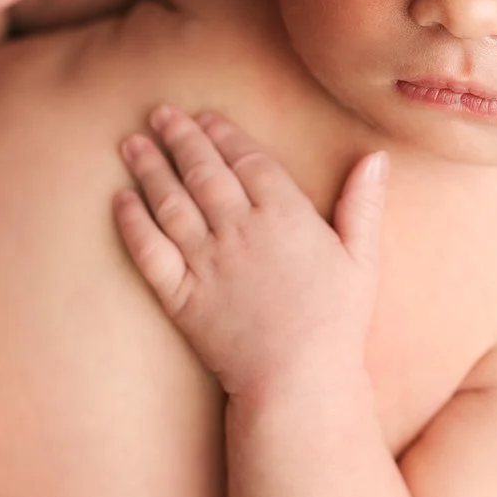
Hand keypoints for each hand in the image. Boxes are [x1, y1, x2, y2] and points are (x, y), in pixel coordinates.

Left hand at [112, 105, 387, 397]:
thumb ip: (363, 205)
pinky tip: (120, 201)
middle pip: (204, 171)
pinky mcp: (182, 296)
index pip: (247, 160)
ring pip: (171, 202)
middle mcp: (241, 230)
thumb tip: (376, 157)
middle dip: (180, 138)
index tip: (204, 115)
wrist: (299, 383)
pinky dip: (133, 223)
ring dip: (149, 169)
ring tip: (132, 143)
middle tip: (160, 113)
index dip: (223, 133)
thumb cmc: (336, 324)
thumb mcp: (362, 260)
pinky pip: (150, 251)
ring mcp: (207, 262)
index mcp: (286, 216)